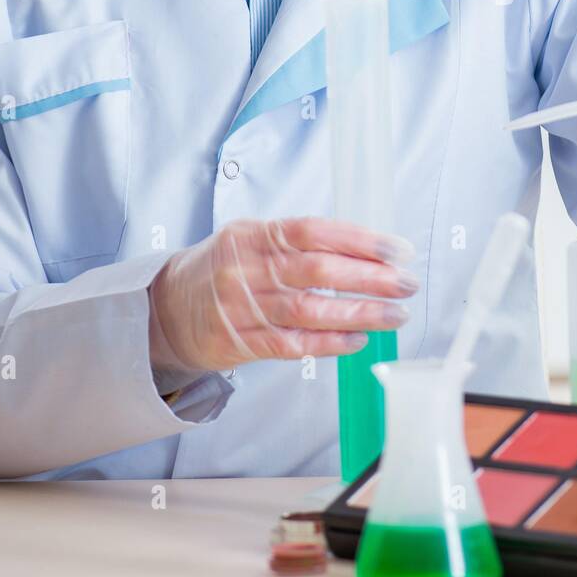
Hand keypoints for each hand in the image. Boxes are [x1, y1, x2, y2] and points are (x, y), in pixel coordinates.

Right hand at [148, 217, 417, 371]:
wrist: (169, 308)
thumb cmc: (226, 268)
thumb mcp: (252, 239)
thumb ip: (300, 242)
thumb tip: (367, 249)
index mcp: (254, 235)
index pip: (315, 232)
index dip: (360, 240)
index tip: (397, 250)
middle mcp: (246, 269)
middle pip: (317, 272)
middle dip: (369, 278)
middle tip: (407, 283)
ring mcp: (241, 308)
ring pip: (309, 311)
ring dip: (359, 313)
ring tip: (395, 315)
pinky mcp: (240, 342)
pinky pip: (292, 345)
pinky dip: (330, 343)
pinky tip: (358, 339)